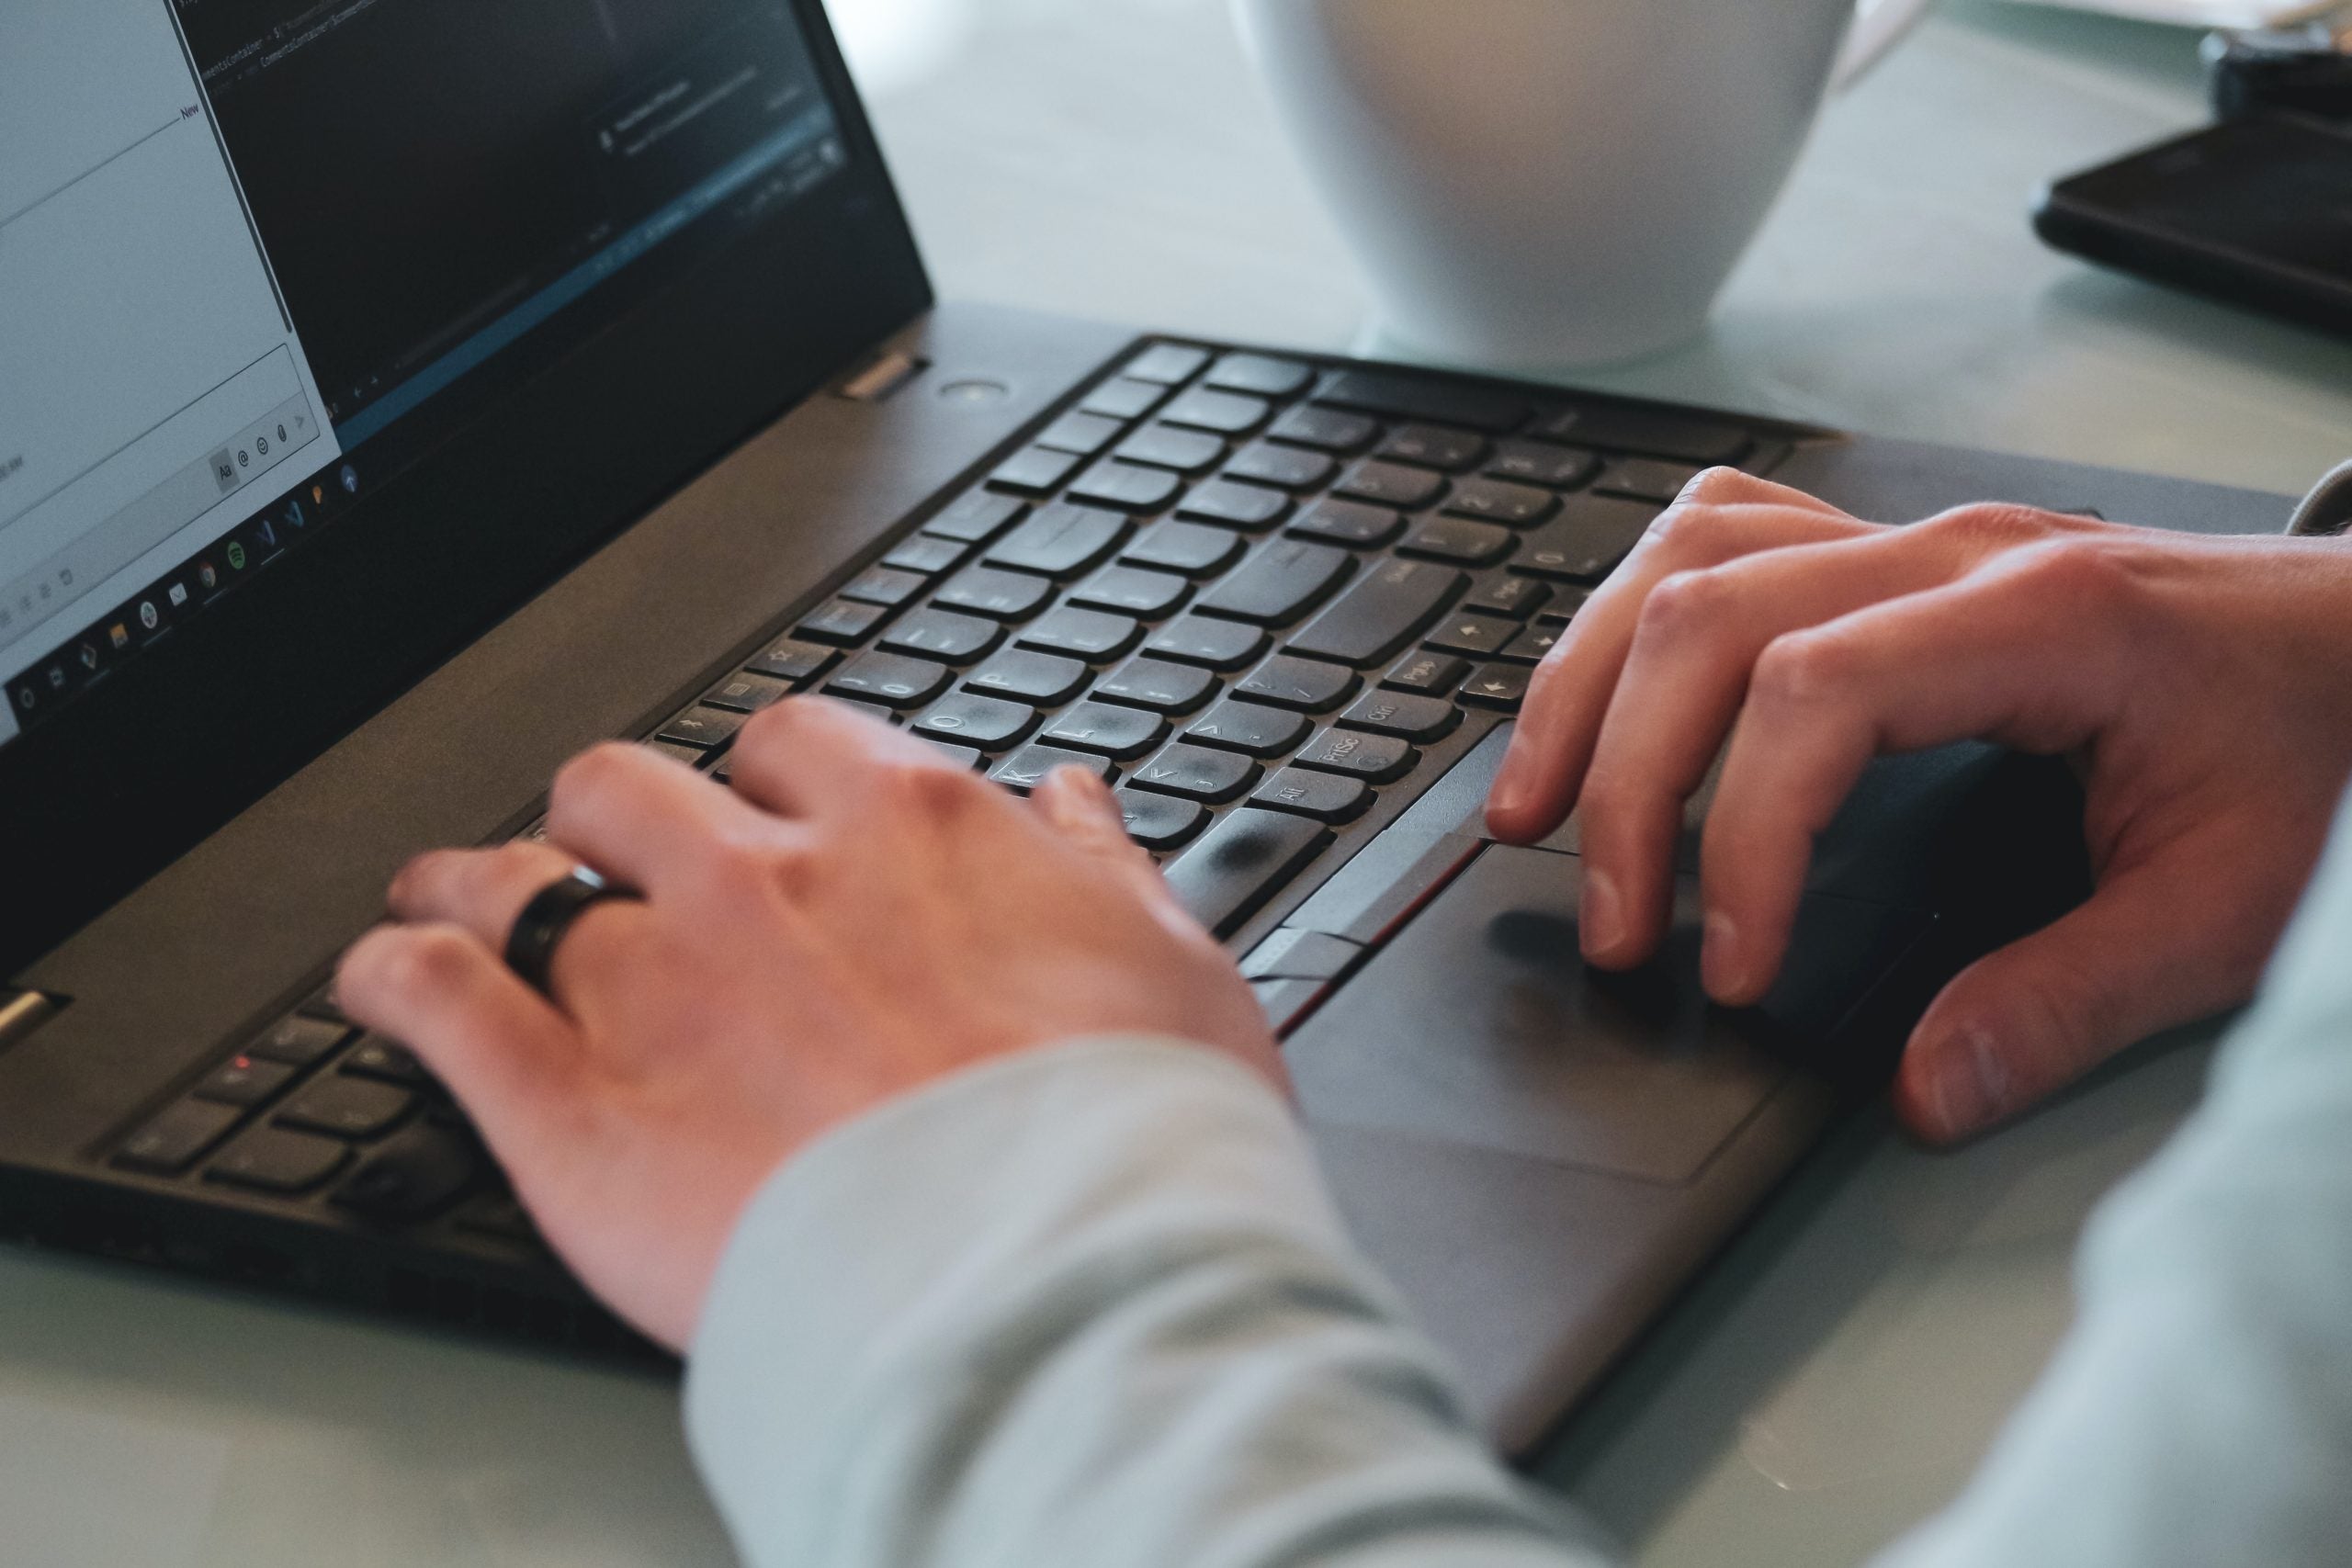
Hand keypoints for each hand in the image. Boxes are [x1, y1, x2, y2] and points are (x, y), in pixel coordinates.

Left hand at [338, 699, 1277, 1348]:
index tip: (763, 816)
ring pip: (514, 880)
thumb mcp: (1171, 966)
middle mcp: (765, 879)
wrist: (1060, 1282)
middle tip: (605, 859)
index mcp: (906, 828)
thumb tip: (1074, 803)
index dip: (763, 781)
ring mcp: (658, 984)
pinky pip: (441, 1003)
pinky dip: (394, 978)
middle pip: (628, 789)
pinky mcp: (574, 1109)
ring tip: (449, 893)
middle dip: (608, 817)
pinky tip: (381, 978)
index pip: (792, 744)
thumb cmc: (1129, 1137)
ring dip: (475, 880)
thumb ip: (1101, 868)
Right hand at [1485, 470, 2351, 1143]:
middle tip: (1604, 923)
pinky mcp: (1894, 550)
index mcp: (2040, 619)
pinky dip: (1635, 614)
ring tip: (1531, 807)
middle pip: (1708, 616)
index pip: (1811, 694)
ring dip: (1588, 680)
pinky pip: (1723, 534)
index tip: (1728, 967)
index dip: (1737, 835)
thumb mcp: (2225, 909)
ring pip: (1688, 556)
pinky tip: (1609, 694)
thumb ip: (2068, 1004)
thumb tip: (1921, 1092)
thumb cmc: (2319, 748)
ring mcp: (1916, 535)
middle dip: (1622, 778)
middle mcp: (1953, 552)